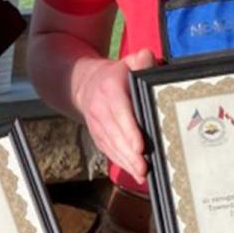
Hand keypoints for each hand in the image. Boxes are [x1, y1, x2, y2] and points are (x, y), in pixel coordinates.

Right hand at [74, 48, 154, 180]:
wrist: (84, 83)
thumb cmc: (114, 75)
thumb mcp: (127, 62)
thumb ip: (141, 60)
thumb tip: (149, 59)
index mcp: (110, 87)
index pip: (120, 111)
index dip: (129, 130)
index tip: (140, 146)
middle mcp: (100, 107)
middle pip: (116, 134)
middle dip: (130, 153)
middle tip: (144, 167)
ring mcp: (96, 123)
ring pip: (111, 145)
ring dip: (126, 162)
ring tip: (141, 173)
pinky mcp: (96, 134)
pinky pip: (108, 150)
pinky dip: (121, 162)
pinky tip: (133, 172)